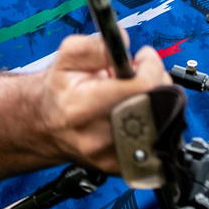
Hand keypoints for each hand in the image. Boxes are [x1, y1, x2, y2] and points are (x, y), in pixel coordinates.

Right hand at [38, 33, 170, 172]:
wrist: (47, 125)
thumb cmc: (60, 91)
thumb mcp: (67, 57)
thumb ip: (96, 45)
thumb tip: (123, 41)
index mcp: (81, 107)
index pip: (141, 87)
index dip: (151, 66)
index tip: (144, 58)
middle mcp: (96, 136)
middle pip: (155, 106)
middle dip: (157, 83)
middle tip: (141, 75)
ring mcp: (110, 156)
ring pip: (161, 124)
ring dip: (156, 103)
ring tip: (135, 95)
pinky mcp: (121, 167)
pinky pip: (156, 141)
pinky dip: (153, 122)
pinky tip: (135, 114)